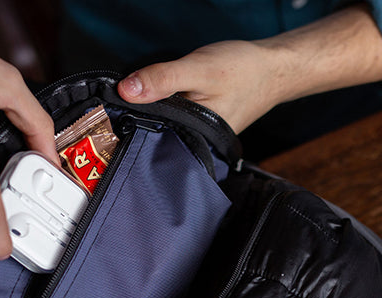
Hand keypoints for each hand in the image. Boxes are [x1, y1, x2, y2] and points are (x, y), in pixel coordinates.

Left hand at [117, 4, 381, 133]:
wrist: (273, 68)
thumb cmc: (242, 70)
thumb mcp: (198, 70)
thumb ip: (162, 80)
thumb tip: (125, 90)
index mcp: (199, 140)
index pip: (154, 144)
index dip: (130, 131)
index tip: (107, 119)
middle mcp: (200, 145)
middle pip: (157, 140)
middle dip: (137, 125)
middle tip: (116, 110)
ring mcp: (201, 137)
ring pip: (165, 131)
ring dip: (150, 117)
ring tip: (135, 105)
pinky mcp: (201, 126)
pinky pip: (174, 122)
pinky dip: (164, 112)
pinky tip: (159, 101)